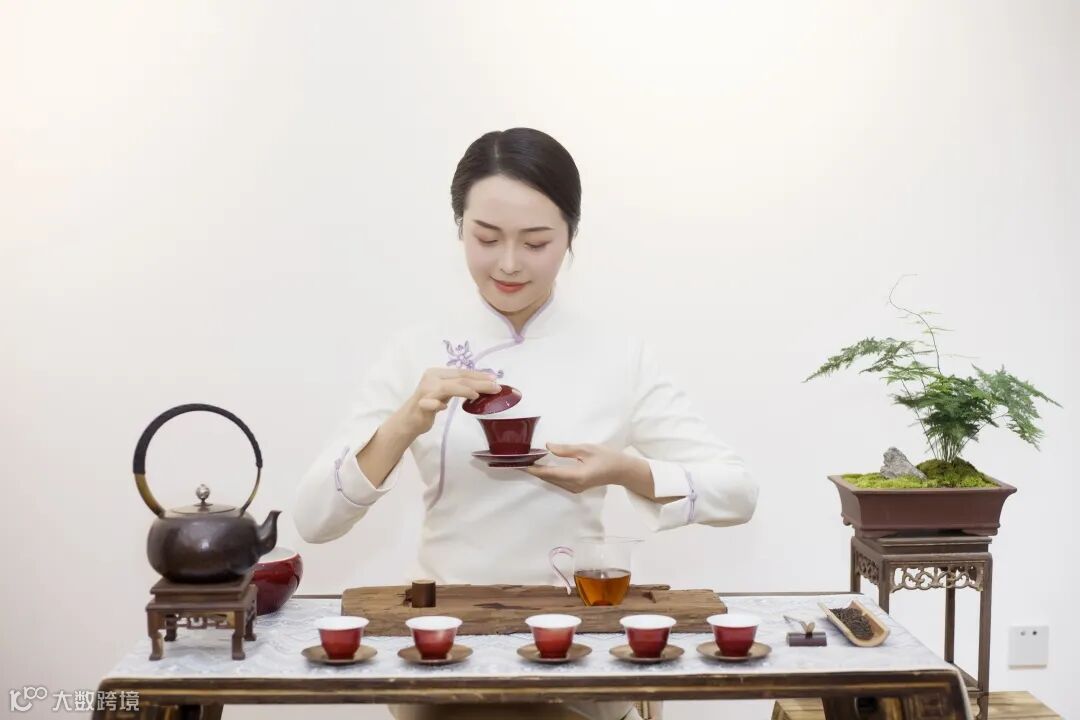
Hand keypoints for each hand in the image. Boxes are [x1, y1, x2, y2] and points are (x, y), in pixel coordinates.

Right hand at [393, 368, 499, 437]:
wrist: (409, 420)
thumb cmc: (429, 406)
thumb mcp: (445, 393)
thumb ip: (458, 387)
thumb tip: (482, 385)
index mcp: (437, 373)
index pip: (462, 372)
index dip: (479, 375)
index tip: (495, 379)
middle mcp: (431, 378)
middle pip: (459, 378)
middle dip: (480, 382)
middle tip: (496, 388)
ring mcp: (425, 391)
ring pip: (449, 387)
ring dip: (465, 390)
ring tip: (478, 395)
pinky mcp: (420, 404)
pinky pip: (430, 403)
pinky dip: (437, 405)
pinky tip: (443, 408)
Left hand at [522, 443, 652, 495]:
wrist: (621, 471)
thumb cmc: (606, 457)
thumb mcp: (586, 449)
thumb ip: (566, 449)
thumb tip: (548, 446)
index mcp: (576, 476)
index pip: (549, 473)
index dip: (533, 469)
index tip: (520, 464)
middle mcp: (573, 486)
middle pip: (548, 478)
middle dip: (533, 470)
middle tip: (519, 460)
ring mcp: (574, 489)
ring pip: (551, 481)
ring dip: (540, 472)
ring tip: (527, 462)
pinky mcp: (575, 488)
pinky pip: (557, 482)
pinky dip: (548, 474)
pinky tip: (541, 467)